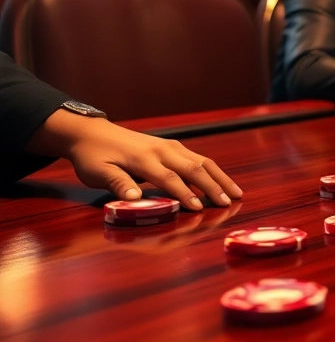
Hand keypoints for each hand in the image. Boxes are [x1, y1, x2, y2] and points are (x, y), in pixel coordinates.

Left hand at [32, 111, 241, 210]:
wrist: (92, 132)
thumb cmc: (93, 156)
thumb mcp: (97, 172)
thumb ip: (118, 184)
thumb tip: (134, 199)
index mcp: (143, 158)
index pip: (169, 178)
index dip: (185, 193)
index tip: (199, 208)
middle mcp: (161, 150)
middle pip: (193, 168)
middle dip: (213, 186)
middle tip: (229, 203)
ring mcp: (169, 146)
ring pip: (201, 161)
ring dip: (220, 177)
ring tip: (236, 192)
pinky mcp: (172, 146)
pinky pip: (198, 158)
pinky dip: (213, 170)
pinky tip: (221, 180)